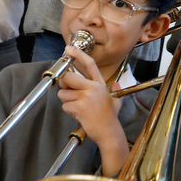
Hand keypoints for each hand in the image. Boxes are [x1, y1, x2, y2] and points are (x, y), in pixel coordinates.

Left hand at [58, 45, 128, 174]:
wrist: (109, 132)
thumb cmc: (109, 117)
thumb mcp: (114, 100)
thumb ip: (113, 90)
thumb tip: (116, 84)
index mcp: (99, 84)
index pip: (89, 64)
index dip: (78, 54)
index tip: (68, 48)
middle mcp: (93, 88)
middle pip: (68, 77)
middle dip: (64, 85)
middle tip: (69, 91)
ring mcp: (86, 97)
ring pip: (63, 93)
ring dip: (67, 101)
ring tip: (79, 108)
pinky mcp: (79, 107)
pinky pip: (65, 105)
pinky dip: (69, 111)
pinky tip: (79, 115)